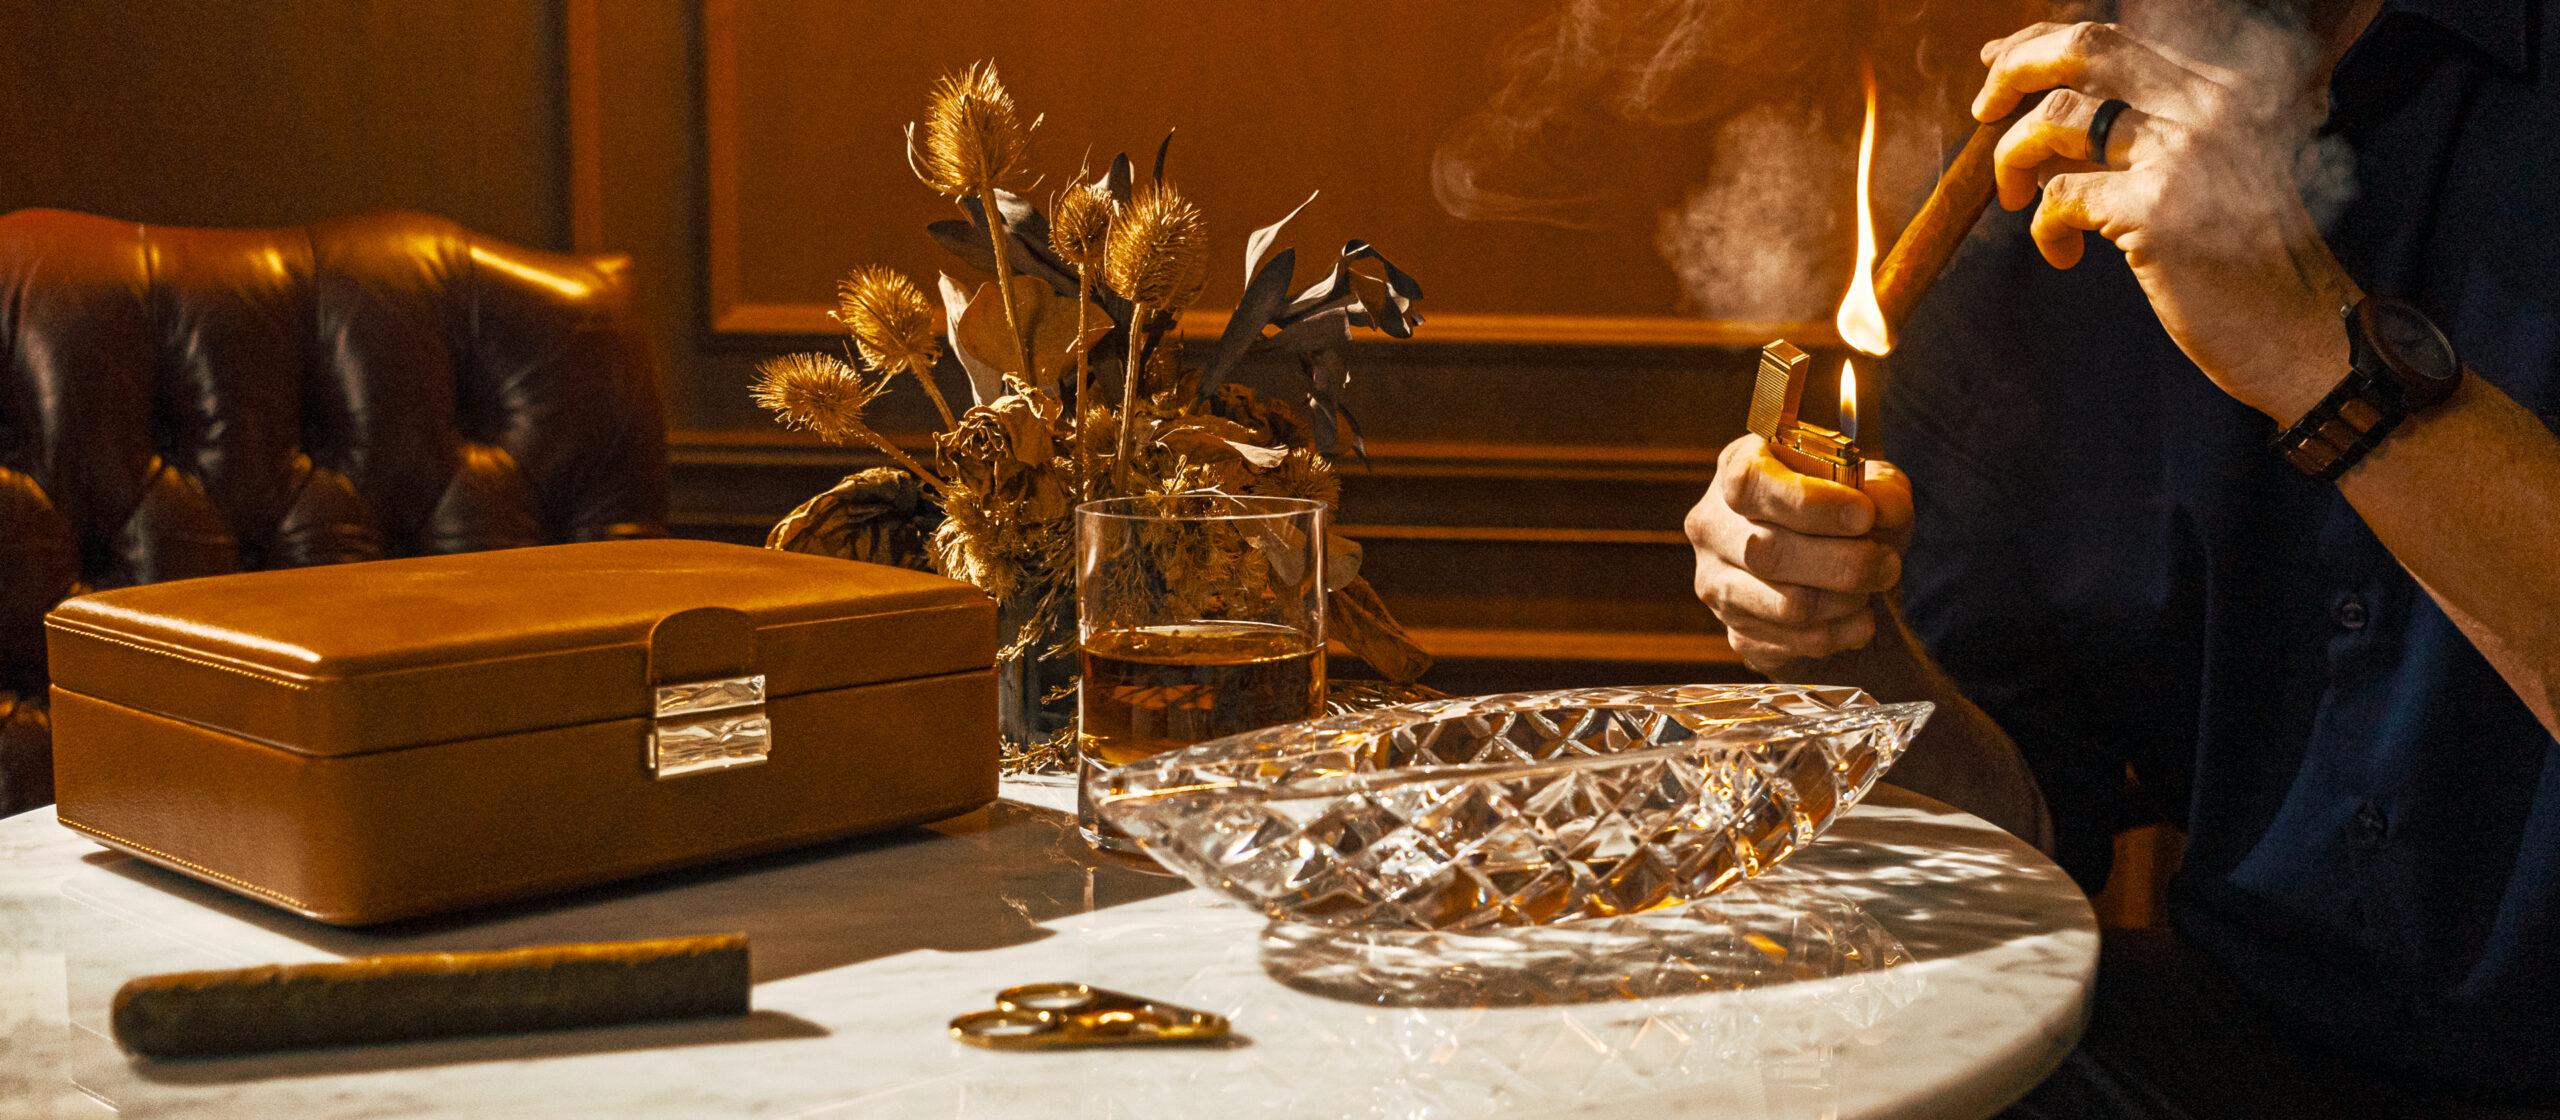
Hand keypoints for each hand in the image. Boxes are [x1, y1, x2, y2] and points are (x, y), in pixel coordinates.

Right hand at [1687, 434, 1912, 674]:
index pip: (1749, 485)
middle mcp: (1712, 527)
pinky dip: (1841, 634)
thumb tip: (1883, 512)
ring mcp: (1717, 584)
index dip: (1808, 503)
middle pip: (1765, 552)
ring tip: (1875, 585)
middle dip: (1843, 562)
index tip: (1863, 514)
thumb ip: (1882, 492)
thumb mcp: (1870, 484)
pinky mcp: (1737, 631)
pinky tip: (1861, 617)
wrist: (1826, 559)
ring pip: (1785, 605)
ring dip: (1846, 600)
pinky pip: (1793, 643)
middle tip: (1888, 562)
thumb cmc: (1843, 510)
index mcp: (1736, 469)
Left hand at [1977, 21, 2355, 422]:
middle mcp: (2208, 106)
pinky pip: (2059, 196)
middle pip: (2082, 49)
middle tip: (1981, 110)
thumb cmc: (2242, 265)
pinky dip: (2043, 227)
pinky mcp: (2158, 208)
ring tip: (2015, 200)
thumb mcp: (2199, 177)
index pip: (2111, 39)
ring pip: (2056, 119)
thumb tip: (2040, 125)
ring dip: (2014, 158)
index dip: (2039, 43)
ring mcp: (2185, 152)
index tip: (1994, 63)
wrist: (2300, 331)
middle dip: (2013, 70)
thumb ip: (2133, 138)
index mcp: (2219, 91)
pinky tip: (2064, 254)